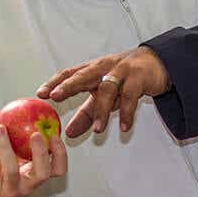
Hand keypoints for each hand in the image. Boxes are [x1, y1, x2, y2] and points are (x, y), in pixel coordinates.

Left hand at [0, 125, 67, 196]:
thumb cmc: (5, 173)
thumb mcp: (21, 160)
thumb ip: (28, 142)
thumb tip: (34, 111)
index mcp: (38, 176)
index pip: (58, 170)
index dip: (61, 155)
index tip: (55, 136)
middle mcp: (28, 185)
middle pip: (43, 173)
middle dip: (41, 153)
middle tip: (36, 134)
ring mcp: (10, 188)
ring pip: (11, 169)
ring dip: (5, 145)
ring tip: (0, 127)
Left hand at [37, 47, 169, 137]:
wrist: (157, 63)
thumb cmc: (125, 79)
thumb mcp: (104, 95)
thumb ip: (86, 114)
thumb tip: (68, 133)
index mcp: (91, 70)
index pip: (68, 73)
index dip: (54, 82)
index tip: (40, 93)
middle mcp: (103, 68)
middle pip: (82, 75)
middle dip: (68, 85)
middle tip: (55, 96)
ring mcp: (121, 71)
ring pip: (107, 88)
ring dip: (102, 110)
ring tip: (98, 130)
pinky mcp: (139, 78)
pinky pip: (131, 96)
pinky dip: (127, 113)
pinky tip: (124, 127)